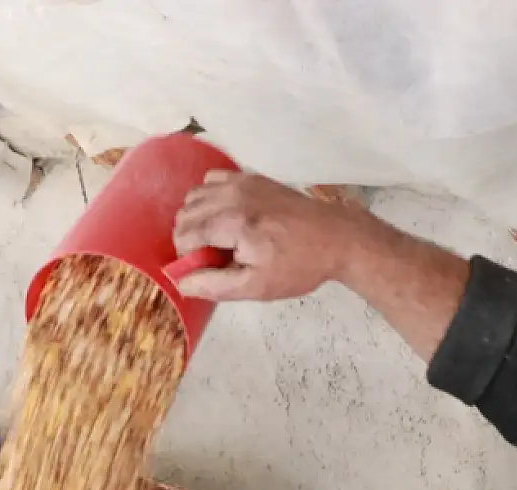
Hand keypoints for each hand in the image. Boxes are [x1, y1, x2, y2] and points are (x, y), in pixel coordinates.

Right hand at [171, 172, 366, 301]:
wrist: (335, 237)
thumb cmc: (299, 265)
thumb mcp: (257, 286)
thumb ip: (214, 285)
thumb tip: (181, 282)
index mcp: (233, 224)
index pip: (184, 234)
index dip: (186, 255)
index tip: (204, 268)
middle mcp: (233, 196)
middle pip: (186, 213)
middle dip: (190, 237)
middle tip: (214, 257)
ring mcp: (242, 182)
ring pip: (195, 195)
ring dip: (197, 217)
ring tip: (219, 239)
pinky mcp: (251, 177)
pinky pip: (213, 180)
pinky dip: (210, 197)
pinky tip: (226, 216)